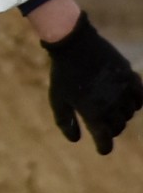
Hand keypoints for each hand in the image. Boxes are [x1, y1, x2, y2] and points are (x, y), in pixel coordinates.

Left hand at [45, 13, 142, 152]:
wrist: (74, 44)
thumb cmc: (63, 73)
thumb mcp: (58, 99)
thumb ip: (65, 122)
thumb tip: (76, 140)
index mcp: (93, 113)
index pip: (105, 141)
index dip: (103, 147)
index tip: (102, 148)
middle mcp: (112, 106)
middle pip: (117, 127)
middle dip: (110, 130)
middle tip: (104, 126)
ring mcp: (123, 92)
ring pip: (128, 114)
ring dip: (121, 116)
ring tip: (111, 110)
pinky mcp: (131, 78)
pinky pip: (140, 99)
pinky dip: (134, 103)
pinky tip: (125, 100)